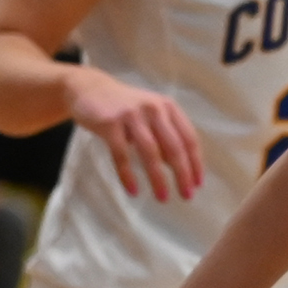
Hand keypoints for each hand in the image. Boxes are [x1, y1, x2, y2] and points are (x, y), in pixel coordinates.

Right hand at [67, 68, 204, 201]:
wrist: (89, 89)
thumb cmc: (126, 108)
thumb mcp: (151, 116)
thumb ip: (166, 137)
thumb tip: (180, 168)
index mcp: (168, 107)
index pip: (189, 138)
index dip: (195, 163)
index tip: (197, 184)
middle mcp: (153, 108)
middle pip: (174, 147)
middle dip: (182, 174)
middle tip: (186, 196)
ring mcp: (131, 115)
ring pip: (150, 152)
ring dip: (158, 178)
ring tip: (162, 198)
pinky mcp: (109, 123)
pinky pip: (121, 154)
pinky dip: (128, 175)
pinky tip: (133, 190)